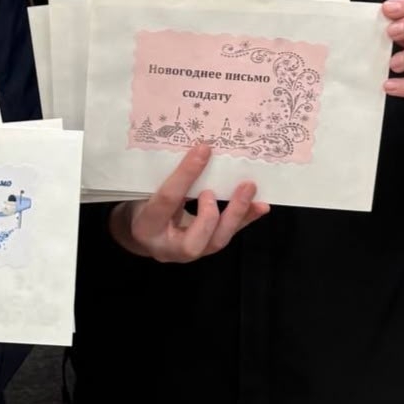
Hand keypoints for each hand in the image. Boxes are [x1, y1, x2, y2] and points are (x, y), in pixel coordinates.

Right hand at [111, 143, 267, 263]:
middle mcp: (167, 248)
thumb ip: (167, 178)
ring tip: (249, 189)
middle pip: (194, 242)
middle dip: (213, 215)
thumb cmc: (142, 204)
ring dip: (236, 214)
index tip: (203, 150)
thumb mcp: (145, 190)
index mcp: (146, 227)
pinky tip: (261, 205)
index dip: (185, 175)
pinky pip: (228, 235)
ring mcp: (188, 253)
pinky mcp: (206, 248)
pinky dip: (245, 219)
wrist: (142, 232)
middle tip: (226, 187)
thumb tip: (200, 150)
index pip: (167, 201)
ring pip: (216, 242)